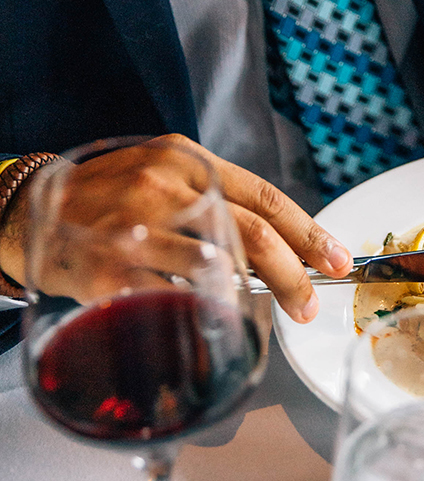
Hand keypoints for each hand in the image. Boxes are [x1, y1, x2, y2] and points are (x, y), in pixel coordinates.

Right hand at [0, 135, 350, 322]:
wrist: (28, 209)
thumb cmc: (108, 195)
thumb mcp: (162, 175)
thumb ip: (212, 199)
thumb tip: (273, 242)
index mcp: (187, 160)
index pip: (263, 196)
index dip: (307, 230)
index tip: (336, 258)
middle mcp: (166, 187)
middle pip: (251, 233)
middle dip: (294, 272)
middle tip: (312, 302)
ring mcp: (137, 228)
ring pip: (218, 267)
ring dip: (256, 296)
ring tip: (275, 312)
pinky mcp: (111, 269)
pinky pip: (172, 298)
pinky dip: (201, 311)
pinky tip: (216, 319)